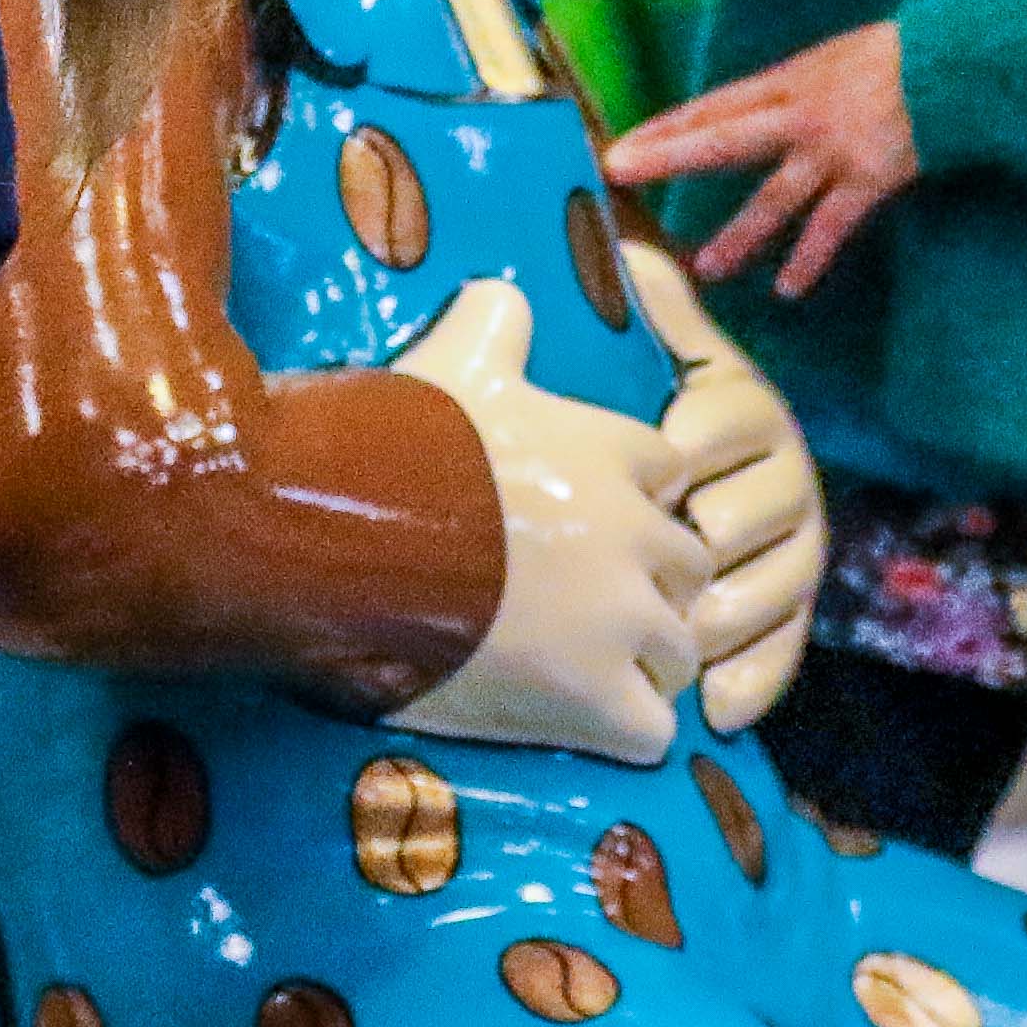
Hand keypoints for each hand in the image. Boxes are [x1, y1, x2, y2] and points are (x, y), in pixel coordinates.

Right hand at [384, 275, 707, 761]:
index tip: (585, 524)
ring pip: (683, 653)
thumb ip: (493, 322)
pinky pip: (653, 730)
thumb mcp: (448, 360)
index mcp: (611, 451)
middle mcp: (633, 534)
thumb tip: (504, 292)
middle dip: (654, 590)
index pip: (670, 476)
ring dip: (644, 666)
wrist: (336, 540)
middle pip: (691, 569)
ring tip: (583, 674)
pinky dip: (623, 733)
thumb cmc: (390, 447)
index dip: (635, 504)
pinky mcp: (593, 698)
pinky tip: (577, 725)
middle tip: (588, 609)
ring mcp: (619, 620)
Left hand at [613, 20, 919, 299]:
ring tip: (707, 268)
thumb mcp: (838, 60)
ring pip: (773, 198)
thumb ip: (801, 92)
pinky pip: (830, 227)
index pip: (713, 106)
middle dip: (668, 155)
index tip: (622, 144)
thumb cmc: (902, 57)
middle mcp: (800, 114)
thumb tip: (769, 115)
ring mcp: (832, 149)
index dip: (666, 126)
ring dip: (738, 235)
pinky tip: (787, 289)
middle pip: (721, 137)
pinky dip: (808, 259)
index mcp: (790, 81)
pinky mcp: (868, 179)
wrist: (957, 60)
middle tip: (619, 173)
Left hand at [627, 240, 825, 731]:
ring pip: (769, 586)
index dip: (689, 441)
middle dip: (701, 544)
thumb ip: (649, 301)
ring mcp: (794, 545)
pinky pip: (785, 649)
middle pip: (751, 512)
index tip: (655, 457)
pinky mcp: (792, 608)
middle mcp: (785, 472)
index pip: (727, 417)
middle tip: (648, 569)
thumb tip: (636, 252)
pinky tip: (714, 710)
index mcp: (742, 404)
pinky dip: (753, 681)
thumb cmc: (638, 406)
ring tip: (670, 648)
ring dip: (721, 619)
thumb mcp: (648, 346)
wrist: (677, 462)